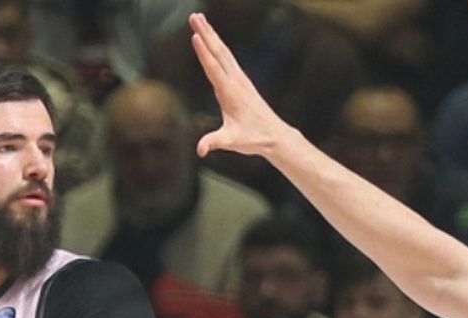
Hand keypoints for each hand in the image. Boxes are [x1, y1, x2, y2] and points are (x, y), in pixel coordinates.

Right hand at [188, 13, 299, 159]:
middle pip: (218, 52)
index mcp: (230, 93)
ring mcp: (239, 78)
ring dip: (211, 33)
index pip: (214, 69)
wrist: (274, 135)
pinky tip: (213, 38)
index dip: (203, 53)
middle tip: (193, 16)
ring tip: (199, 18)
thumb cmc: (253, 138)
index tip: (195, 36)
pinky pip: (227, 57)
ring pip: (223, 51)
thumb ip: (215, 142)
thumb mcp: (232, 142)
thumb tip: (200, 150)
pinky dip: (218, 44)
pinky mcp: (241, 80)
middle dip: (205, 33)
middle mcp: (235, 81)